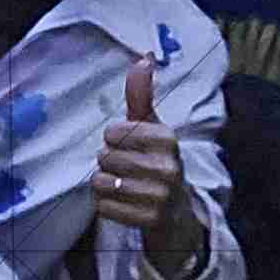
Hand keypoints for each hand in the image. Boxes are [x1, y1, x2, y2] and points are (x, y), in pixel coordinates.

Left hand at [94, 57, 189, 234]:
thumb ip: (142, 95)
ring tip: (122, 185)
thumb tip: (143, 58)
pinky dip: (106, 206)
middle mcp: (169, 167)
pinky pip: (105, 207)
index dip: (113, 139)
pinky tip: (123, 204)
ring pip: (102, 183)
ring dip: (104, 185)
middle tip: (126, 169)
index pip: (113, 132)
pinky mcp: (150, 221)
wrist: (177, 215)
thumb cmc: (157, 163)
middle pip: (105, 157)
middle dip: (108, 163)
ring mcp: (161, 196)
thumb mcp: (153, 128)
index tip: (128, 145)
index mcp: (167, 139)